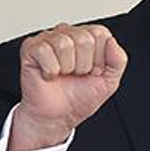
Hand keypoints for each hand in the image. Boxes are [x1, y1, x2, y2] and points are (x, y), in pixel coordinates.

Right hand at [10, 24, 127, 150]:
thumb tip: (112, 41)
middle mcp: (68, 33)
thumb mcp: (109, 82)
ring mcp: (48, 39)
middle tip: (75, 75)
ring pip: (64, 44)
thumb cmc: (79, 98)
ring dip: (66, 68)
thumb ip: (118, 60)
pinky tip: (49, 75)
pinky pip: (45, 51)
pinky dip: (50, 70)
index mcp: (88, 37)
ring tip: (63, 75)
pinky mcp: (31, 48)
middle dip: (83, 65)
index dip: (99, 59)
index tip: (91, 72)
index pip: (100, 34)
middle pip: (83, 39)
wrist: (57, 117)